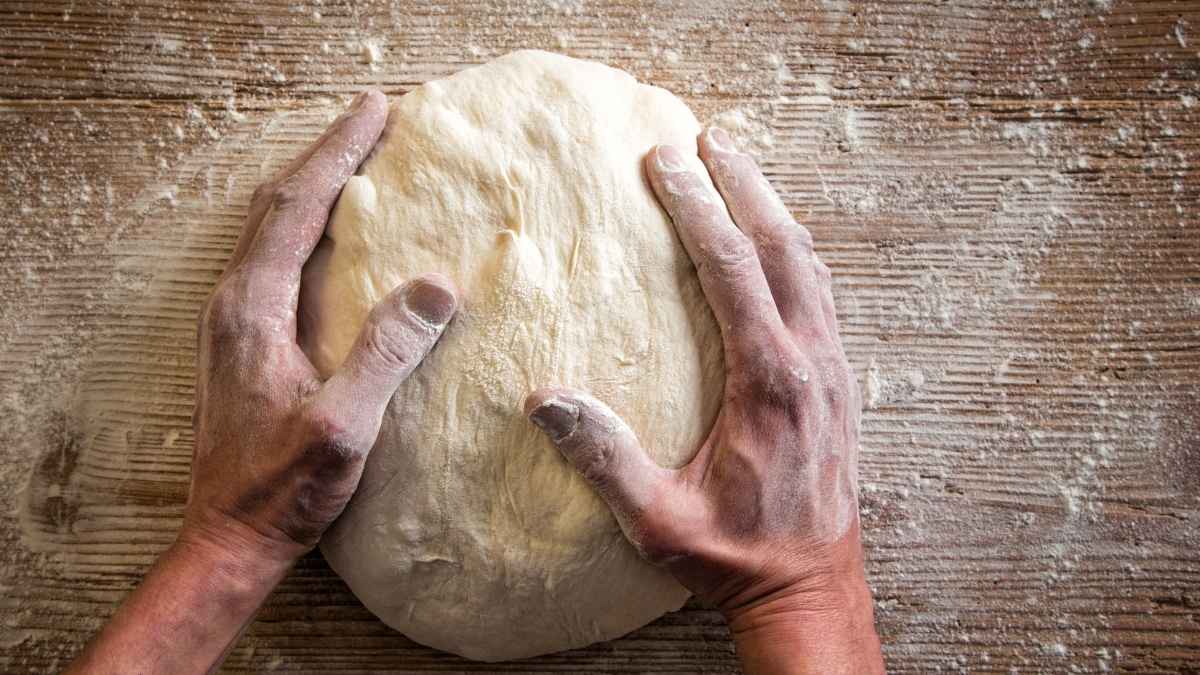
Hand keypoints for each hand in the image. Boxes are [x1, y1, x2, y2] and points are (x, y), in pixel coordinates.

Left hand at [186, 90, 458, 566]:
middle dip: (327, 155)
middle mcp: (233, 303)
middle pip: (278, 204)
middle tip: (373, 118)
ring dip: (313, 185)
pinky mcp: (242, 342)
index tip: (377, 110)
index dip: (338, 153)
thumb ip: (386, 351)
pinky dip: (305, 224)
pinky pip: (273, 259)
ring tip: (356, 160)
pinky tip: (331, 234)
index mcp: (252, 309)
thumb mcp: (343, 424)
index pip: (297, 207)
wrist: (230, 535)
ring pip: (271, 229)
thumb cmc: (283, 486)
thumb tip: (435, 284)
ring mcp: (232, 322)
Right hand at [524, 128, 881, 672]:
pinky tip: (774, 245)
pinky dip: (794, 254)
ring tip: (739, 171)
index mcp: (770, 383)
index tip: (666, 161)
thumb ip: (604, 459)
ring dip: (773, 212)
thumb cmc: (734, 559)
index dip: (698, 209)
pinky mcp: (840, 386)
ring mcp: (834, 372)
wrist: (810, 590)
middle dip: (742, 185)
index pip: (733, 270)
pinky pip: (822, 296)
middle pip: (783, 246)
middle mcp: (812, 364)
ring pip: (810, 266)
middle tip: (706, 140)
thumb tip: (545, 400)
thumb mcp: (658, 522)